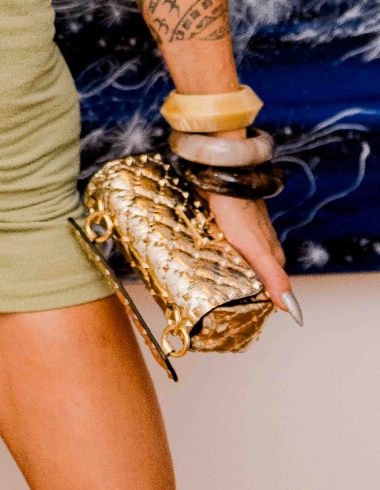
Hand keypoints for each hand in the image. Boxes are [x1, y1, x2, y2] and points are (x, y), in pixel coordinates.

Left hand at [203, 192, 302, 323]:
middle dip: (231, 288)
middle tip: (210, 300)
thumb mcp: (256, 249)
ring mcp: (240, 236)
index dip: (250, 303)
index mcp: (272, 257)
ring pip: (230, 262)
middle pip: (247, 277)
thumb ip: (273, 277)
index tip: (231, 315)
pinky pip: (218, 247)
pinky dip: (209, 254)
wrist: (219, 175)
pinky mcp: (224, 225)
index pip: (265, 290)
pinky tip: (197, 260)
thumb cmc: (238, 209)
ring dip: (217, 271)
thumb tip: (293, 311)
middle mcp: (259, 248)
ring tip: (200, 283)